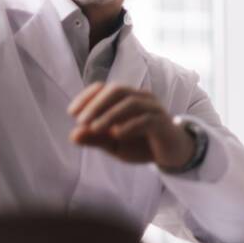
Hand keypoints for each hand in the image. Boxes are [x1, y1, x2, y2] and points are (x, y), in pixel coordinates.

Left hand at [67, 82, 195, 169]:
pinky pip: (145, 119)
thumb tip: (73, 135)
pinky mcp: (162, 122)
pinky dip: (129, 125)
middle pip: (117, 90)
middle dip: (96, 104)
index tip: (72, 112)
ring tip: (95, 128)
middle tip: (81, 120)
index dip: (87, 97)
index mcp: (126, 99)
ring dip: (110, 114)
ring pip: (130, 102)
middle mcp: (140, 97)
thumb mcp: (114, 145)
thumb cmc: (141, 144)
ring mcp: (153, 108)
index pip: (105, 88)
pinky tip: (116, 134)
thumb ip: (96, 139)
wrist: (171, 154)